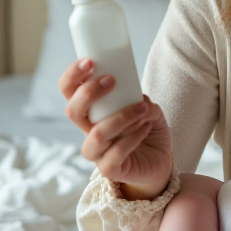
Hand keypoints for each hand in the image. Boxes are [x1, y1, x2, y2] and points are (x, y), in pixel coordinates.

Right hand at [60, 58, 172, 198]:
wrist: (161, 160)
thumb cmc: (148, 129)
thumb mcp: (148, 108)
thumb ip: (141, 100)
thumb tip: (137, 97)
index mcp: (91, 112)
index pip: (69, 91)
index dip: (72, 76)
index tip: (89, 61)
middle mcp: (88, 131)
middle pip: (72, 111)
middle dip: (89, 93)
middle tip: (111, 81)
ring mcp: (97, 152)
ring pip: (96, 135)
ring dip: (120, 118)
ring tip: (143, 108)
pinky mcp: (109, 169)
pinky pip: (115, 154)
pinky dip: (132, 138)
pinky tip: (146, 127)